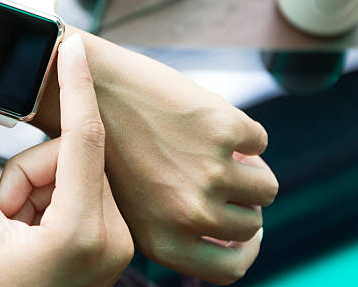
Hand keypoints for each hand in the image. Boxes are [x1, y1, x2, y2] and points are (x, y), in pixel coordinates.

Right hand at [0, 34, 132, 286]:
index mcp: (81, 232)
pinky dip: (53, 200)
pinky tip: (33, 232)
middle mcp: (114, 236)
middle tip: (3, 212)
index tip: (73, 45)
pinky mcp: (116, 241)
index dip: (76, 86)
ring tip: (16, 230)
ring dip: (38, 189)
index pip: (84, 138)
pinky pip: (85, 191)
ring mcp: (119, 241)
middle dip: (29, 172)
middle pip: (72, 159)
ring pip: (77, 173)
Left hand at [35, 37, 278, 284]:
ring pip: (264, 186)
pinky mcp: (221, 131)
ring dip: (249, 168)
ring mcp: (209, 173)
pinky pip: (258, 141)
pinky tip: (208, 121)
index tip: (244, 226)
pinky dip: (241, 132)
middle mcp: (189, 216)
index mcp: (164, 241)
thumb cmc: (112, 146)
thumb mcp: (135, 205)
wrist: (93, 89)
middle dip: (242, 201)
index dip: (243, 248)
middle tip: (223, 174)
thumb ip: (178, 225)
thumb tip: (243, 229)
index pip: (230, 269)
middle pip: (252, 224)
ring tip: (219, 150)